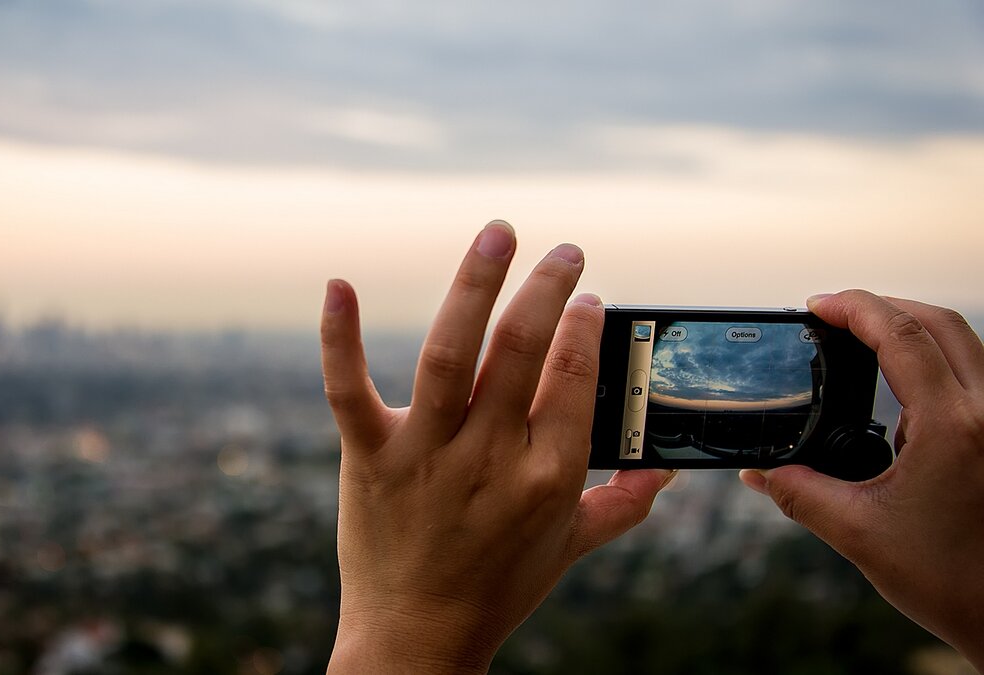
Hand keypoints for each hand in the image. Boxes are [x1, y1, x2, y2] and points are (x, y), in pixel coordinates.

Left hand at [321, 221, 672, 673]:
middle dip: (547, 289)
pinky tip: (339, 285)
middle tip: (564, 251)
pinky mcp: (369, 459)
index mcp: (547, 477)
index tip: (587, 298)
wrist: (417, 639)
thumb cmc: (496, 588)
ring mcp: (425, 456)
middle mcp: (489, 458)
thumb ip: (622, 504)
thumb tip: (666, 469)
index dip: (583, 329)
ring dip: (475, 284)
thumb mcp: (569, 548)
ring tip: (499, 233)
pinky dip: (341, 338)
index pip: (572, 379)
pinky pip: (349, 391)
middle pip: (520, 351)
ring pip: (450, 352)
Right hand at [741, 290, 983, 667]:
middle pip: (939, 322)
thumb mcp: (858, 533)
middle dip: (882, 306)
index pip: (901, 336)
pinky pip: (971, 376)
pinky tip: (899, 390)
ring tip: (861, 338)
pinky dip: (932, 361)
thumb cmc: (952, 580)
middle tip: (833, 314)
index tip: (816, 306)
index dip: (853, 309)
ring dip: (911, 328)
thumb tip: (756, 473)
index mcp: (952, 427)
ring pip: (962, 344)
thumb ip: (799, 493)